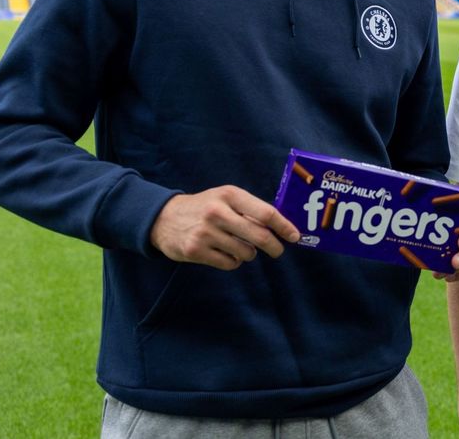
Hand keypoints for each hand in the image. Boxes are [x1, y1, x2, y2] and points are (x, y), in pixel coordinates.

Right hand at [150, 185, 299, 270]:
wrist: (164, 218)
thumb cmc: (204, 206)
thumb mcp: (225, 198)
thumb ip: (249, 209)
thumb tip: (281, 225)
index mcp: (229, 195)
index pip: (265, 212)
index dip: (283, 226)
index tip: (294, 236)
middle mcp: (217, 212)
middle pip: (259, 236)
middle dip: (274, 247)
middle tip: (278, 251)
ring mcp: (205, 232)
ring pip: (245, 252)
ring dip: (249, 254)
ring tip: (240, 246)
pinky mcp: (195, 250)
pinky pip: (229, 263)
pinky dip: (234, 261)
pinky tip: (226, 253)